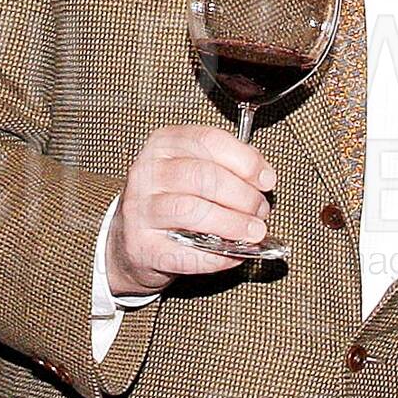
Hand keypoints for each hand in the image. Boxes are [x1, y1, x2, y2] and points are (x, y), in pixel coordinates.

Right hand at [106, 125, 277, 296]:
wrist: (131, 239)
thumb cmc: (171, 200)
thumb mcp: (193, 170)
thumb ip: (227, 166)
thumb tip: (263, 177)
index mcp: (164, 144)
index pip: (209, 141)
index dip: (246, 160)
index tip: (266, 180)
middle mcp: (147, 172)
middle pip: (204, 176)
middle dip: (242, 195)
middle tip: (260, 211)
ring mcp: (141, 210)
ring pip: (193, 211)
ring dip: (233, 223)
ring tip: (253, 232)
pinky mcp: (142, 247)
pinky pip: (186, 252)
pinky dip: (217, 256)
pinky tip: (233, 254)